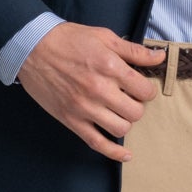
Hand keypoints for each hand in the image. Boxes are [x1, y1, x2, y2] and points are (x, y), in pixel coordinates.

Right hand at [17, 23, 164, 159]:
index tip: (139, 87)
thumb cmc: (68, 40)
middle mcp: (99, 90)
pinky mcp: (71, 120)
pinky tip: (126, 155)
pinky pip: (97, 143)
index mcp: (110, 67)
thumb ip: (134, 51)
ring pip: (121, 129)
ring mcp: (85, 108)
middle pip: (136, 112)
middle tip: (129, 98)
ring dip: (125, 122)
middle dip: (137, 105)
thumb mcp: (104, 37)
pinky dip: (114, 152)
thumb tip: (159, 57)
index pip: (145, 90)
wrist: (32, 48)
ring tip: (119, 112)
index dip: (146, 89)